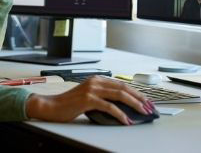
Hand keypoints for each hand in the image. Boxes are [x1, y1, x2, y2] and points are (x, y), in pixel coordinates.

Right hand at [25, 76, 152, 124]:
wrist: (51, 106)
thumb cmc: (69, 104)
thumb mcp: (88, 97)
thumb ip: (102, 97)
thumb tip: (121, 106)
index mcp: (96, 79)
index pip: (122, 84)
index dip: (136, 93)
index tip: (146, 101)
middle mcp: (95, 81)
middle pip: (124, 88)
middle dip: (139, 98)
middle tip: (149, 107)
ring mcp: (92, 89)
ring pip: (120, 95)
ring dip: (134, 105)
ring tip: (142, 113)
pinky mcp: (88, 99)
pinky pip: (109, 106)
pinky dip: (120, 114)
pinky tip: (126, 120)